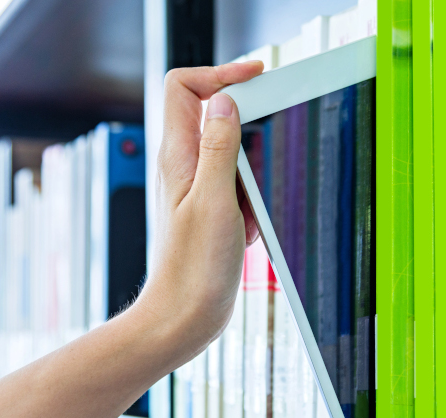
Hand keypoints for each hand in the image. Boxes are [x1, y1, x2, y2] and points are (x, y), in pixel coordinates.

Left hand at [137, 61, 263, 359]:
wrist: (185, 316)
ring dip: (254, 173)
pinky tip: (249, 226)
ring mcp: (199, 188)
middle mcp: (185, 167)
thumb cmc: (194, 268)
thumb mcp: (215, 201)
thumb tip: (225, 101)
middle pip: (214, 114)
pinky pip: (240, 187)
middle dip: (248, 127)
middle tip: (266, 149)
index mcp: (179, 156)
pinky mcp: (213, 210)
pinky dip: (254, 200)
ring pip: (233, 153)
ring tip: (251, 206)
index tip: (255, 76)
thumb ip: (219, 148)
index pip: (184, 87)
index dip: (219, 73)